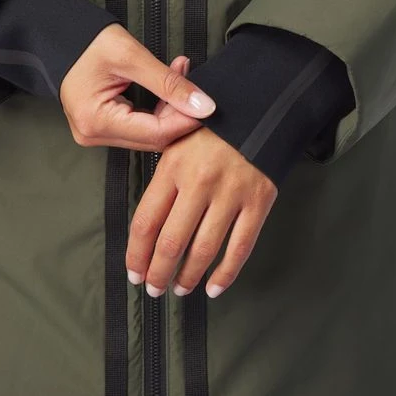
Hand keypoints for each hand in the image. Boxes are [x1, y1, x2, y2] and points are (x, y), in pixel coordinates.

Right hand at [59, 23, 215, 151]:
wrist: (60, 37)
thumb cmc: (89, 43)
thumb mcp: (132, 57)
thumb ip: (169, 83)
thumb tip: (204, 106)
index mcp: (96, 121)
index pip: (155, 133)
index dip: (186, 120)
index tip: (206, 103)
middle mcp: (93, 134)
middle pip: (153, 138)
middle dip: (179, 114)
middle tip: (192, 82)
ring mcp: (96, 134)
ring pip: (149, 135)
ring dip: (170, 111)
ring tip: (179, 76)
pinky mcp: (102, 128)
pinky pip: (138, 128)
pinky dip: (157, 111)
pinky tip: (167, 90)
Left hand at [125, 125, 277, 296]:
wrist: (261, 106)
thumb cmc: (211, 126)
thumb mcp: (176, 138)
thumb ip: (160, 177)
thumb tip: (145, 225)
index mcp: (172, 165)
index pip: (145, 222)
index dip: (136, 254)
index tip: (134, 272)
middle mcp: (199, 181)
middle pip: (171, 242)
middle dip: (159, 272)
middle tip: (154, 289)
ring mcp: (231, 192)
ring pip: (204, 249)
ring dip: (189, 276)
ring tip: (180, 289)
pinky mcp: (259, 200)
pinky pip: (241, 246)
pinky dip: (226, 273)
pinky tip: (214, 287)